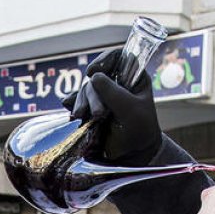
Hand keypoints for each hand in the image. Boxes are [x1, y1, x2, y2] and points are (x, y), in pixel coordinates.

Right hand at [62, 50, 161, 164]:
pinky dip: (74, 107)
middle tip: (98, 114)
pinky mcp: (91, 108)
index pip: (117, 57)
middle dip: (93, 94)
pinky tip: (75, 116)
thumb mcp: (131, 111)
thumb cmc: (140, 131)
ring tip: (84, 119)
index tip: (93, 72)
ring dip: (82, 103)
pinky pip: (77, 101)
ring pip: (85, 90)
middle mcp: (117, 83)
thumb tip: (93, 77)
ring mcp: (103, 96)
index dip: (103, 60)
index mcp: (133, 77)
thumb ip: (113, 93)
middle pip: (96, 76)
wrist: (132, 155)